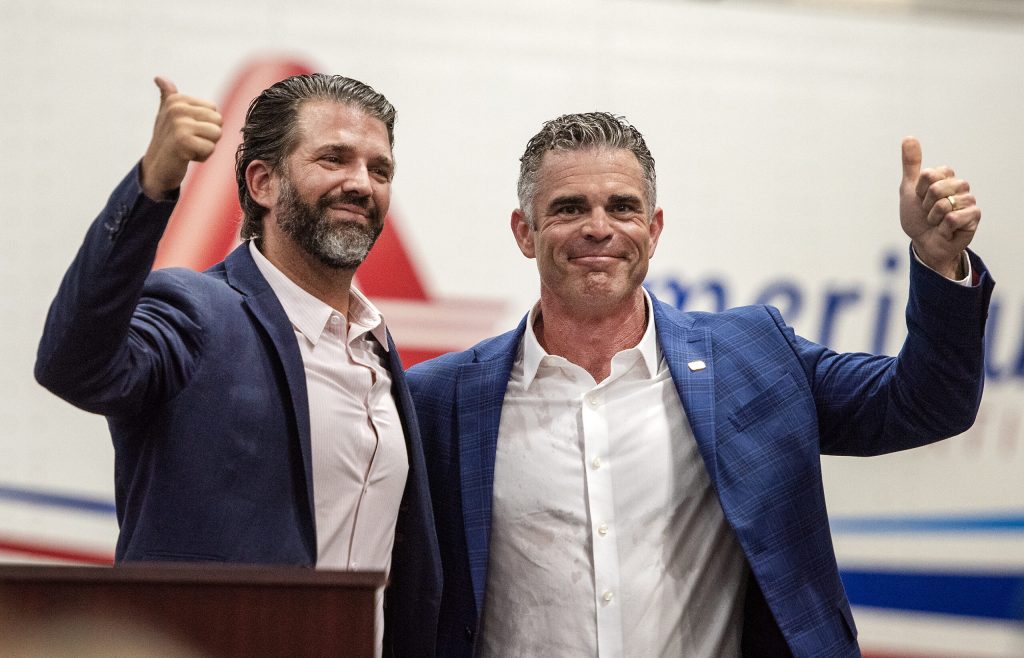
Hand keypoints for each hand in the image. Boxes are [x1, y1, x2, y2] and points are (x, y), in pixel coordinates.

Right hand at [140, 77, 222, 199]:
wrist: (156, 168)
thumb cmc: (167, 141)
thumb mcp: (166, 115)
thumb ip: (168, 96)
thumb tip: (160, 77)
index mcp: (177, 100)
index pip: (214, 110)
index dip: (206, 125)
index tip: (187, 131)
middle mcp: (177, 109)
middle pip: (218, 121)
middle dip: (209, 136)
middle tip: (189, 141)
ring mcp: (179, 124)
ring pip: (217, 134)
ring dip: (206, 146)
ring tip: (189, 148)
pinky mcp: (183, 141)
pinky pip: (210, 148)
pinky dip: (202, 157)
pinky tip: (187, 156)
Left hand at [899, 137, 979, 278]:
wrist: (924, 242)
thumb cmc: (917, 217)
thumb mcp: (909, 189)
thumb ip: (911, 164)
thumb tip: (908, 137)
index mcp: (945, 176)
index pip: (928, 174)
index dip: (918, 190)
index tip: (920, 198)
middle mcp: (959, 185)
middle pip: (936, 187)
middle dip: (925, 205)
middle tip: (928, 212)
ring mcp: (968, 200)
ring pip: (944, 203)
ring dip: (933, 217)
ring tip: (937, 221)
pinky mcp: (974, 216)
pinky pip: (953, 217)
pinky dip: (943, 227)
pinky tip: (946, 230)